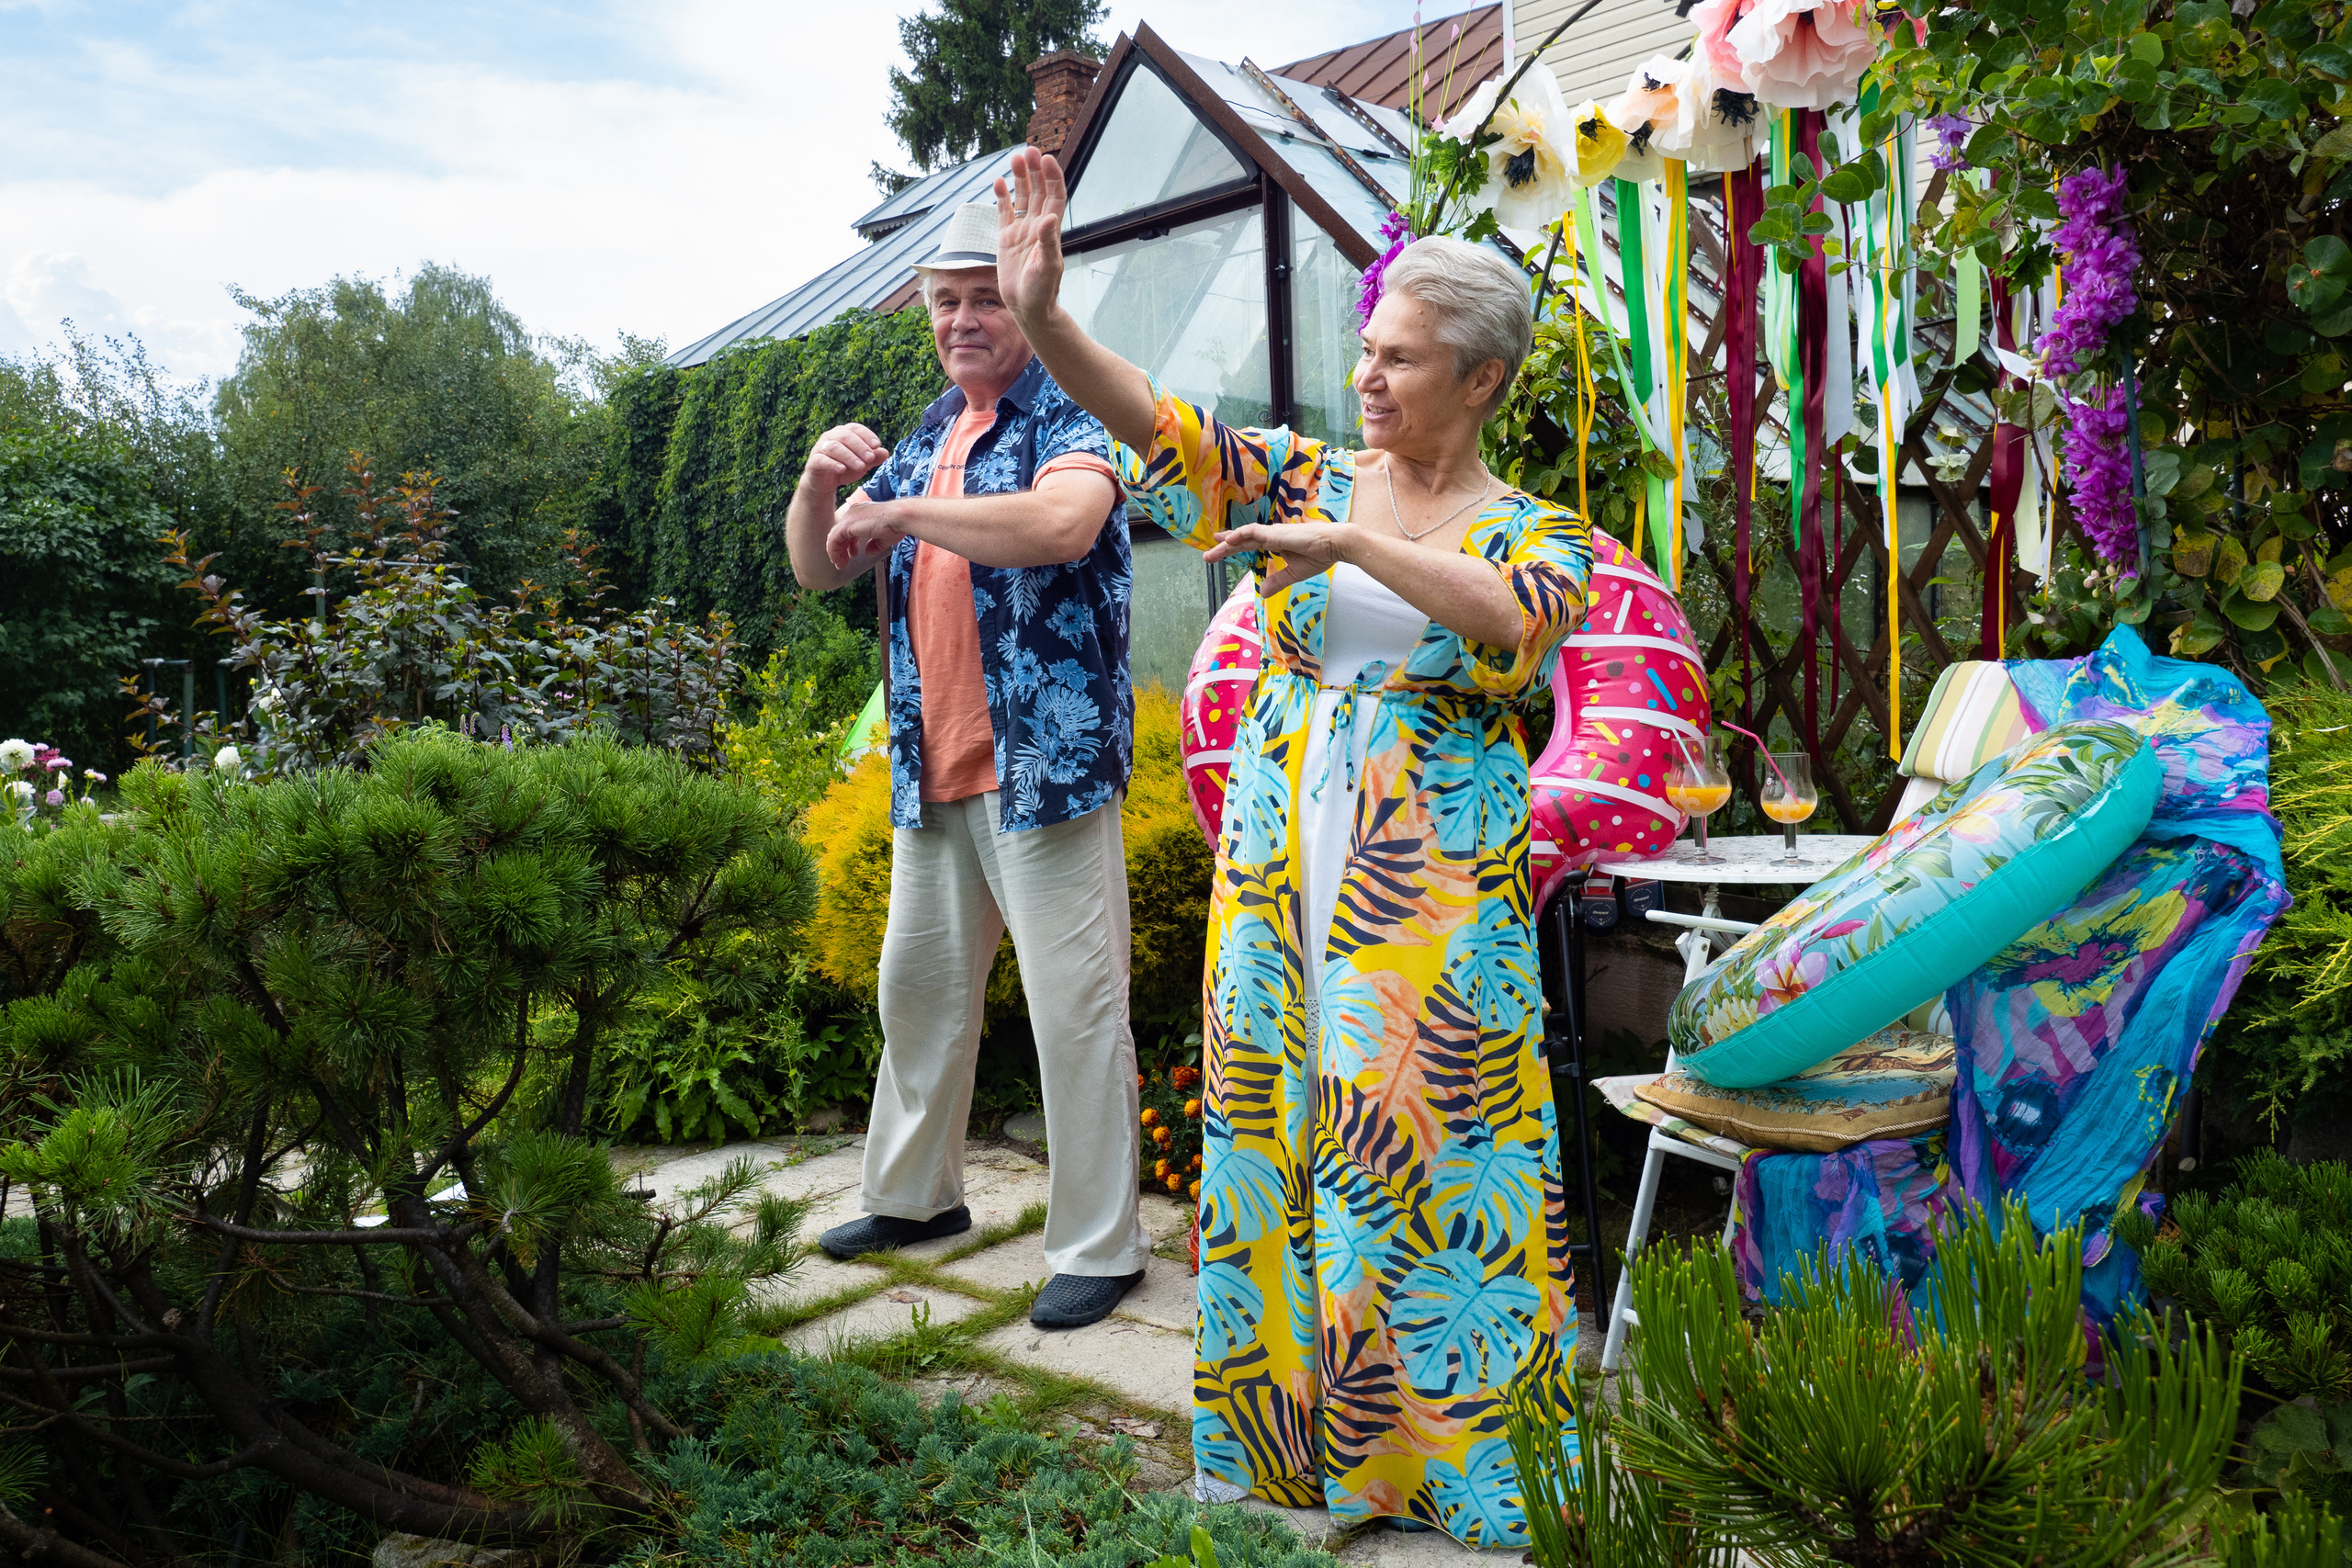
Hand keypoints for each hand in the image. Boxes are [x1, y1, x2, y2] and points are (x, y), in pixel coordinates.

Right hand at [805, 423, 888, 493]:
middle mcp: (831, 436)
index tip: (877, 445)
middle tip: (870, 458)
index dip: (867, 435)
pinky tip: (842, 469)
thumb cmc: (845, 469)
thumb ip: (873, 458)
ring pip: (834, 447)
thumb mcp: (862, 464)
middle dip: (860, 447)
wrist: (825, 483)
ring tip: (861, 467)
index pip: (855, 428)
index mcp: (843, 433)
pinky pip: (822, 460)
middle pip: (846, 436)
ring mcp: (820, 448)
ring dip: (849, 456)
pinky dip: (832, 464)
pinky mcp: (813, 461)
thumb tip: (885, 452)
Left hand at [827, 501, 905, 569]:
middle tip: (843, 562)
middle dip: (841, 548)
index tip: (853, 554)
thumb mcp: (884, 537)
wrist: (898, 517)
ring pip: (834, 537)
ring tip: (840, 564)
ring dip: (836, 552)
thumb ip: (875, 544)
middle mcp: (853, 512)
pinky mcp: (846, 524)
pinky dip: (833, 551)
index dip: (850, 543)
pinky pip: (833, 540)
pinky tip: (838, 560)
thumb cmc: (896, 524)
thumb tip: (868, 553)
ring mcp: (848, 517)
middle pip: (840, 532)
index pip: (849, 528)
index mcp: (861, 512)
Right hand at [994, 147, 1067, 330]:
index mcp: (1051, 230)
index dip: (1052, 176)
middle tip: (1028, 150)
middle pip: (1038, 191)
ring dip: (1020, 178)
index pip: (1054, 195)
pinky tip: (998, 182)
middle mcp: (1037, 226)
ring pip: (1022, 197)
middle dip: (1034, 170)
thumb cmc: (1042, 291)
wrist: (1028, 307)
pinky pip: (1004, 213)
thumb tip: (1049, 218)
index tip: (1046, 158)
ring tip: (1015, 158)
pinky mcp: (1007, 239)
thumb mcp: (1047, 267)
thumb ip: (1048, 242)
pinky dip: (1002, 197)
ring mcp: (1022, 231)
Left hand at [1205, 521, 1353, 592]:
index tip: (1220, 550)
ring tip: (1212, 549)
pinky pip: (1254, 532)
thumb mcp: (1293, 574)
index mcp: (1275, 543)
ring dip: (1227, 542)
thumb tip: (1262, 593)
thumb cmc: (1319, 555)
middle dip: (1224, 548)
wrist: (1335, 546)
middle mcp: (1271, 536)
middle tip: (1207, 556)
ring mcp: (1273, 533)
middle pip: (1242, 541)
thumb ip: (1277, 581)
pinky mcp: (1277, 533)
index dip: (1234, 547)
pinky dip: (1241, 534)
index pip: (1249, 544)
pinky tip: (1229, 540)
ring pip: (1244, 536)